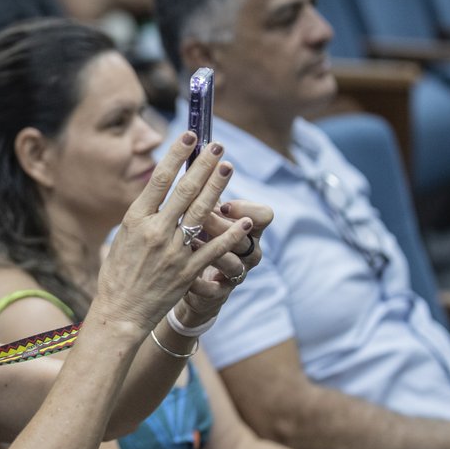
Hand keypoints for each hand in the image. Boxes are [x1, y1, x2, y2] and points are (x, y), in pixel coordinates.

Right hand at [96, 133, 251, 332]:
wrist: (120, 312)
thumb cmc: (117, 274)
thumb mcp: (121, 237)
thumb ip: (141, 216)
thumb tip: (156, 193)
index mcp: (135, 220)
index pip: (159, 179)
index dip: (176, 155)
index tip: (189, 135)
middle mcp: (155, 231)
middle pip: (185, 190)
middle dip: (203, 164)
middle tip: (218, 145)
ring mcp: (173, 251)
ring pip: (201, 213)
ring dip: (217, 187)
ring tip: (228, 167)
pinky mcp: (187, 271)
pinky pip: (213, 249)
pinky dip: (230, 234)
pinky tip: (243, 220)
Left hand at [173, 198, 272, 325]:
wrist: (190, 280)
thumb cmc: (199, 236)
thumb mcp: (205, 214)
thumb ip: (203, 191)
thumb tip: (191, 155)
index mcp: (249, 228)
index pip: (263, 215)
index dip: (246, 208)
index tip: (222, 204)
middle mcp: (248, 250)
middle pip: (244, 237)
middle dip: (221, 225)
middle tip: (200, 216)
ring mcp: (236, 273)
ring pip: (233, 263)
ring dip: (213, 253)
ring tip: (190, 243)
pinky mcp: (220, 293)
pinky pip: (214, 289)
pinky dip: (200, 283)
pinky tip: (186, 277)